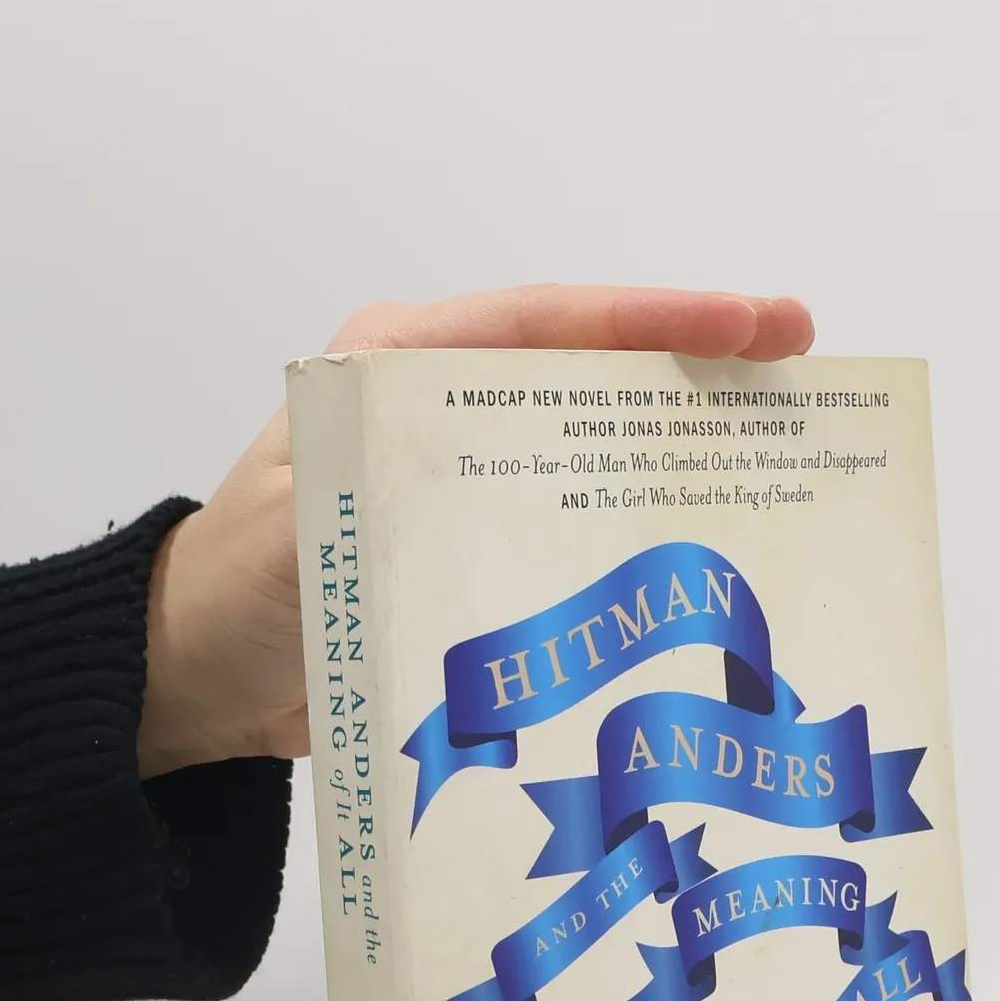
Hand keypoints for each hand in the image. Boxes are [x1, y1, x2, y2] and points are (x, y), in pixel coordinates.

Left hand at [136, 286, 814, 776]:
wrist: (194, 682)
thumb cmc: (233, 595)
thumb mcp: (292, 537)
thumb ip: (371, 500)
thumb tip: (470, 497)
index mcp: (399, 370)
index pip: (548, 323)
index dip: (657, 318)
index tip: (756, 326)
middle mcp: (447, 411)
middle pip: (593, 372)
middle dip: (699, 367)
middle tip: (805, 370)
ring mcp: (470, 480)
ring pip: (597, 444)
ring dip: (686, 448)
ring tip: (786, 458)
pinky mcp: (481, 546)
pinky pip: (577, 521)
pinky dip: (642, 525)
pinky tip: (710, 555)